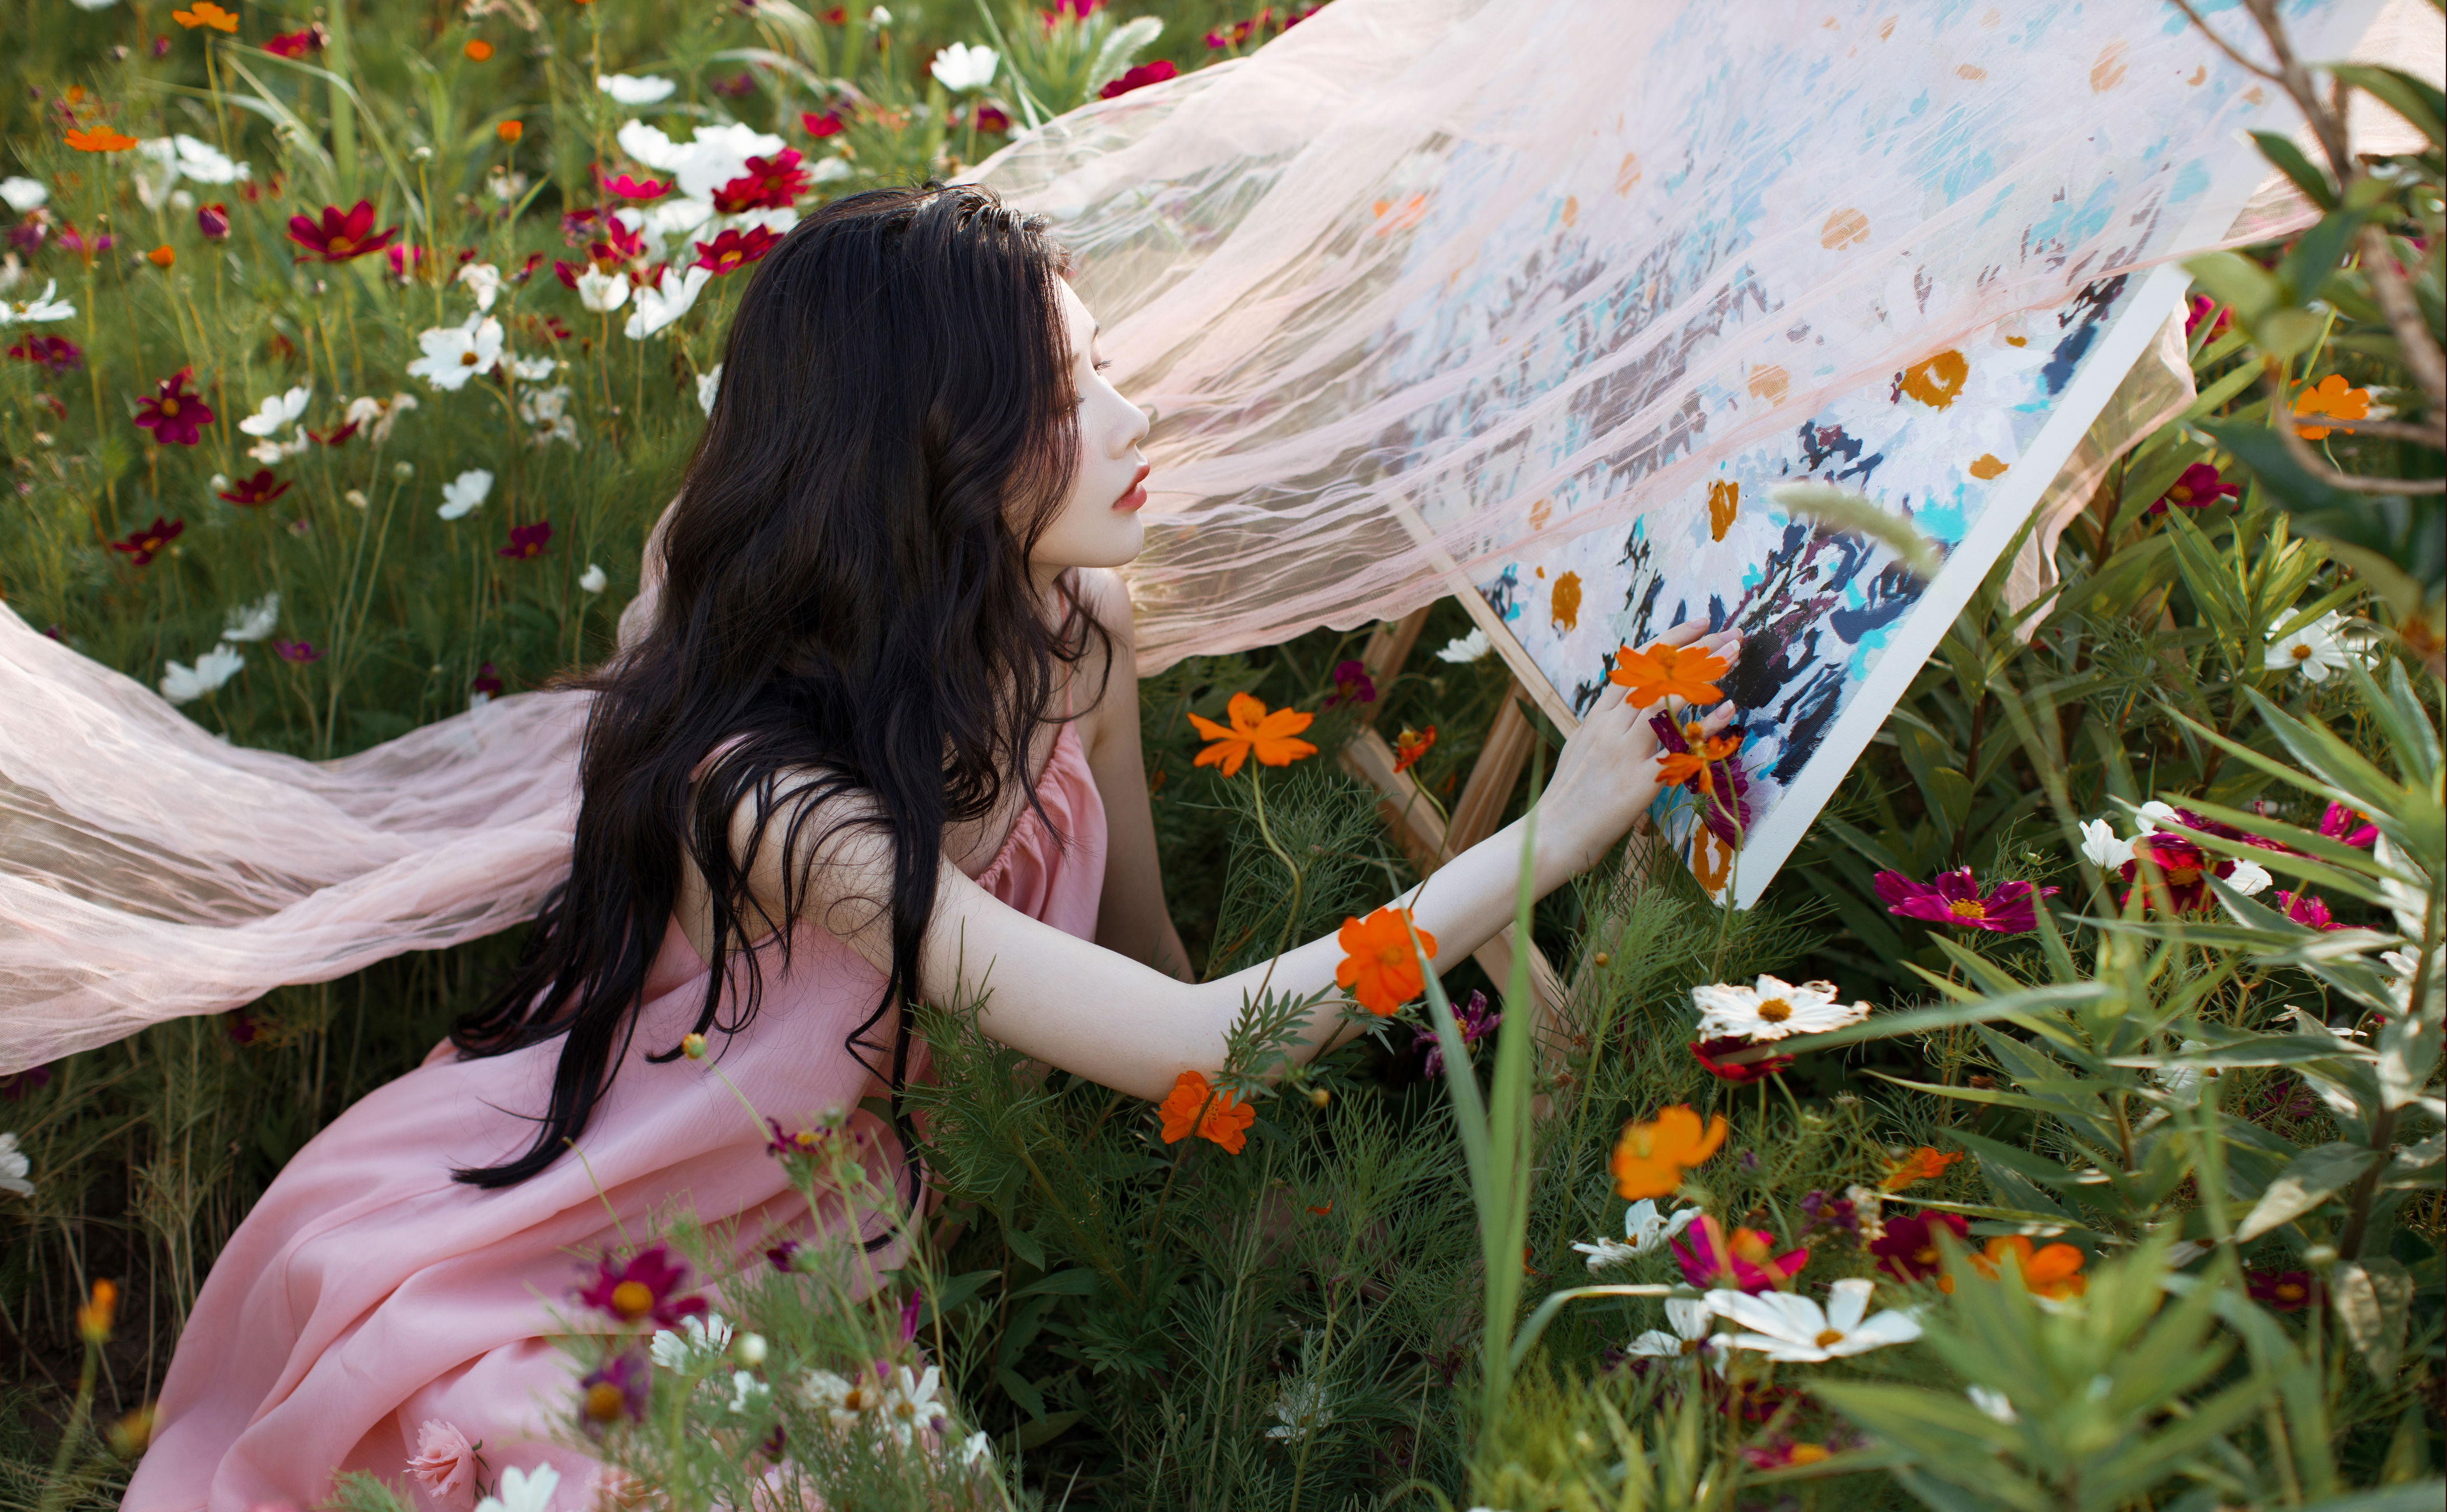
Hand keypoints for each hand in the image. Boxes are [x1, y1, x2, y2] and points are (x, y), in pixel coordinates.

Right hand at [1535, 619, 1740, 882]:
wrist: (1552, 836)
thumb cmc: (1568, 799)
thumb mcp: (1581, 749)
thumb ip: (1605, 727)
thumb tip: (1627, 708)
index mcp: (1597, 718)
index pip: (1636, 665)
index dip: (1670, 640)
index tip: (1699, 622)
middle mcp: (1610, 728)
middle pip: (1658, 677)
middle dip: (1698, 650)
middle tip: (1731, 634)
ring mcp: (1624, 753)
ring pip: (1666, 702)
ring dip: (1704, 676)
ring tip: (1733, 656)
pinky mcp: (1638, 782)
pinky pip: (1677, 749)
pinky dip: (1703, 726)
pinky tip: (1727, 708)